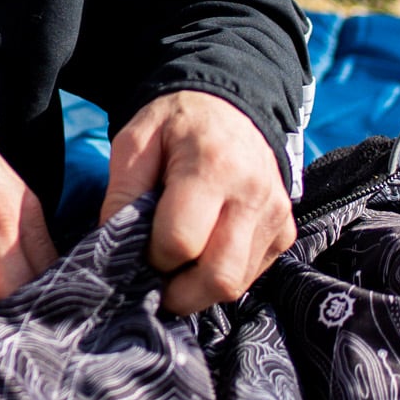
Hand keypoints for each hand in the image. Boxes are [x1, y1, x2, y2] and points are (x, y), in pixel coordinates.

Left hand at [100, 90, 294, 314]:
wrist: (229, 107)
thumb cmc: (176, 126)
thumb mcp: (135, 141)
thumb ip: (121, 193)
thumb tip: (114, 246)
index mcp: (213, 166)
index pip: (181, 242)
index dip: (151, 256)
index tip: (139, 246)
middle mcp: (253, 194)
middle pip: (218, 276)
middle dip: (178, 292)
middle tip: (155, 277)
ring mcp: (275, 215)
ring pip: (236, 284)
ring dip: (199, 288)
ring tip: (177, 264)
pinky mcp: (284, 231)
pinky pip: (251, 275)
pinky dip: (221, 275)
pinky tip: (204, 251)